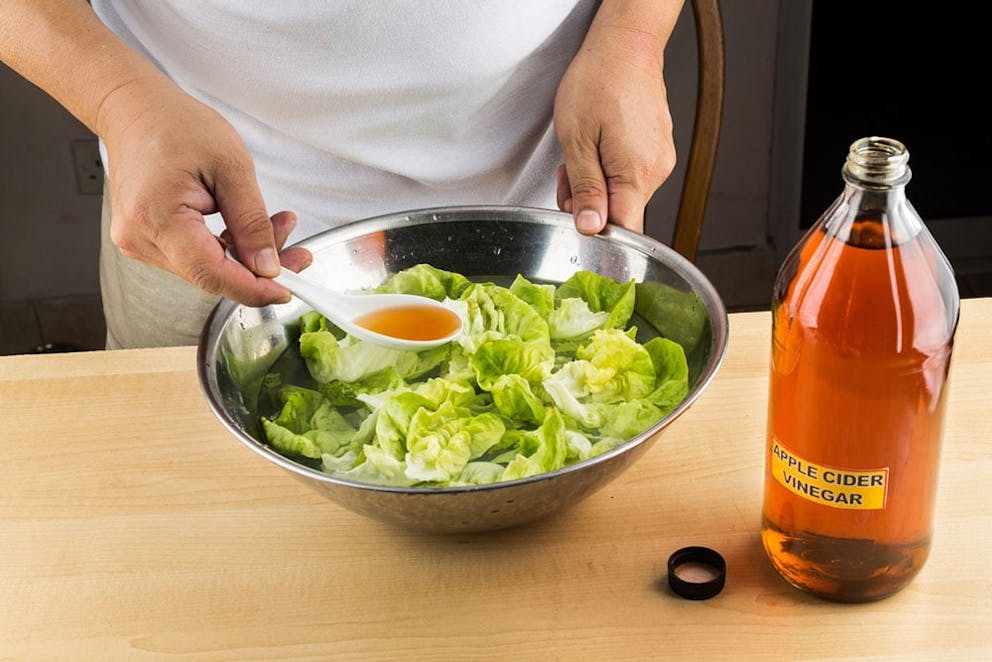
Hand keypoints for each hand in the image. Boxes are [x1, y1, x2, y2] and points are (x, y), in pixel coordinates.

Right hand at [98, 78, 310, 305]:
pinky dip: (227, 248)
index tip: (286, 288)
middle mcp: (139, 237)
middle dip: (259, 267)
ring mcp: (139, 241)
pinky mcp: (147, 240)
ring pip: (207, 268)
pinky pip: (195, 257)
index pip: (211, 273)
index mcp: (156, 216)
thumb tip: (267, 266)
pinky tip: (246, 229)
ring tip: (276, 225)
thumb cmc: (176, 125)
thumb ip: (251, 221)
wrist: (136, 110)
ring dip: (246, 256)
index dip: (253, 288)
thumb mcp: (232, 166)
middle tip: (298, 251)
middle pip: (211, 274)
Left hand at [554, 23, 676, 234]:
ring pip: (622, 192)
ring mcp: (659, 159)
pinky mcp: (657, 148)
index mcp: (638, 174)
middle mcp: (656, 170)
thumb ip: (585, 189)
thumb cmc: (598, 82)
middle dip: (588, 200)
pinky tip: (597, 144)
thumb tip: (590, 227)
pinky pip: (630, 174)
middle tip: (568, 172)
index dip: (594, 229)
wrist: (624, 45)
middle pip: (619, 211)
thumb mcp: (576, 140)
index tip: (574, 211)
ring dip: (596, 181)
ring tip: (582, 151)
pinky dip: (608, 167)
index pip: (622, 230)